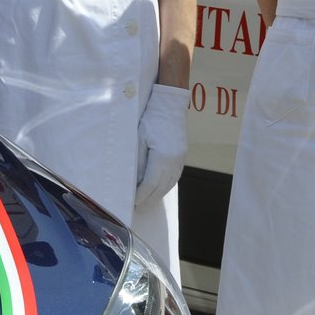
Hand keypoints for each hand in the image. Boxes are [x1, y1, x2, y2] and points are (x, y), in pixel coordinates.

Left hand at [135, 84, 188, 210]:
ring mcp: (180, 160)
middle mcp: (173, 161)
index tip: (132, 202)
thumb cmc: (151, 119)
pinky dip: (165, 186)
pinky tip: (158, 190)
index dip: (141, 195)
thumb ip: (137, 161)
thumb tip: (133, 180)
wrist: (170, 105)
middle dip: (148, 200)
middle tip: (138, 209)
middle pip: (161, 188)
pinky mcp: (182, 157)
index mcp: (162, 157)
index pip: (150, 184)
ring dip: (157, 195)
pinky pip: (174, 177)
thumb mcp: (138, 138)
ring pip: (169, 185)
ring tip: (147, 203)